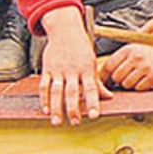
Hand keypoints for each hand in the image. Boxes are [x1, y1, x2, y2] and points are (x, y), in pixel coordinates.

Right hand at [39, 10, 112, 125]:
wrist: (65, 30)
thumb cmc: (81, 49)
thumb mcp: (92, 63)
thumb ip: (98, 82)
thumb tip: (109, 97)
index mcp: (87, 69)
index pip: (91, 88)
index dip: (93, 103)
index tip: (93, 116)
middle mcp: (72, 70)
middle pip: (72, 92)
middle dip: (73, 109)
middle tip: (75, 122)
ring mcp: (58, 70)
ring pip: (56, 91)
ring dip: (56, 107)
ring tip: (57, 121)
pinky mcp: (47, 69)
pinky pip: (44, 85)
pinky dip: (44, 98)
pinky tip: (45, 110)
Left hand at [99, 43, 152, 90]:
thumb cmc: (152, 54)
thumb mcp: (135, 50)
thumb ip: (120, 59)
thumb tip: (102, 74)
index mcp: (129, 49)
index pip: (109, 65)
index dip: (105, 75)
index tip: (105, 79)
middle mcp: (136, 57)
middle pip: (116, 77)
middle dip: (119, 80)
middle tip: (127, 77)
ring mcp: (145, 67)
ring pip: (127, 84)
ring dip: (130, 84)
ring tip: (138, 78)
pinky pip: (139, 88)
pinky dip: (140, 87)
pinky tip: (146, 80)